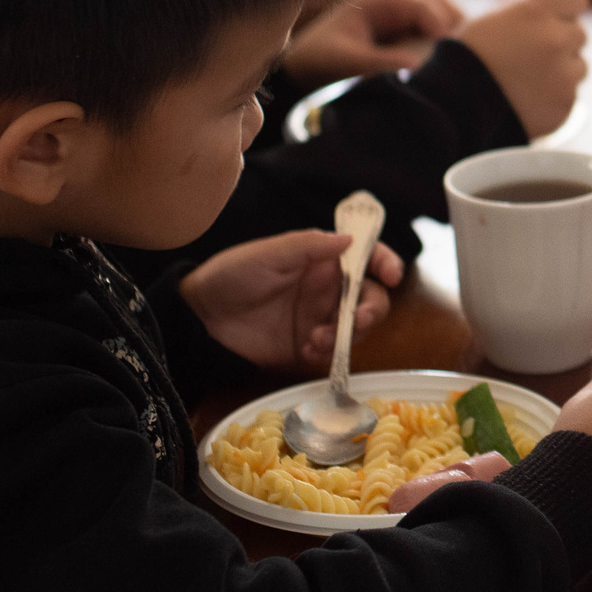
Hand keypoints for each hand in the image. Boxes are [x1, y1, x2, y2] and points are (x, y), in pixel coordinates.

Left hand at [180, 231, 402, 372]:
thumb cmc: (231, 275)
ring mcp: (320, 318)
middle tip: (356, 321)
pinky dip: (329, 352)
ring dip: (347, 334)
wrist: (199, 319)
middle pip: (371, 296)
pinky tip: (307, 348)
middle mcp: (328, 288)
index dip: (385, 262)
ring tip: (317, 338)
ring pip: (357, 327)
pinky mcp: (308, 346)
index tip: (392, 274)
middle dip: (371, 309)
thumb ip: (308, 246)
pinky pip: (335, 352)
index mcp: (322, 260)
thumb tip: (349, 240)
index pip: (366, 257)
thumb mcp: (267, 255)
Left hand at [281, 0, 464, 83]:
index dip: (441, 26)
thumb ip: (383, 62)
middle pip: (435, 2)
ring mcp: (394, 10)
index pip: (422, 4)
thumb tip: (419, 66)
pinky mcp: (396, 24)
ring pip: (436, 12)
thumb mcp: (348, 62)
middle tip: (463, 53)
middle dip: (452, 25)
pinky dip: (438, 38)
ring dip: (448, 31)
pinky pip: (426, 25)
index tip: (450, 51)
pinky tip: (443, 57)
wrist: (298, 67)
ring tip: (457, 56)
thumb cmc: (319, 61)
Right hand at [454, 0, 590, 137]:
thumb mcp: (493, 16)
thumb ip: (527, 4)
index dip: (566, 7)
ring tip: (529, 78)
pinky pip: (569, 94)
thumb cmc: (469, 56)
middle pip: (579, 33)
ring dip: (562, 69)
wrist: (455, 105)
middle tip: (535, 51)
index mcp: (537, 10)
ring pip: (578, 65)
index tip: (559, 14)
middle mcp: (555, 38)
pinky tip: (529, 98)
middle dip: (561, 40)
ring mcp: (564, 74)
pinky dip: (554, 96)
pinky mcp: (565, 104)